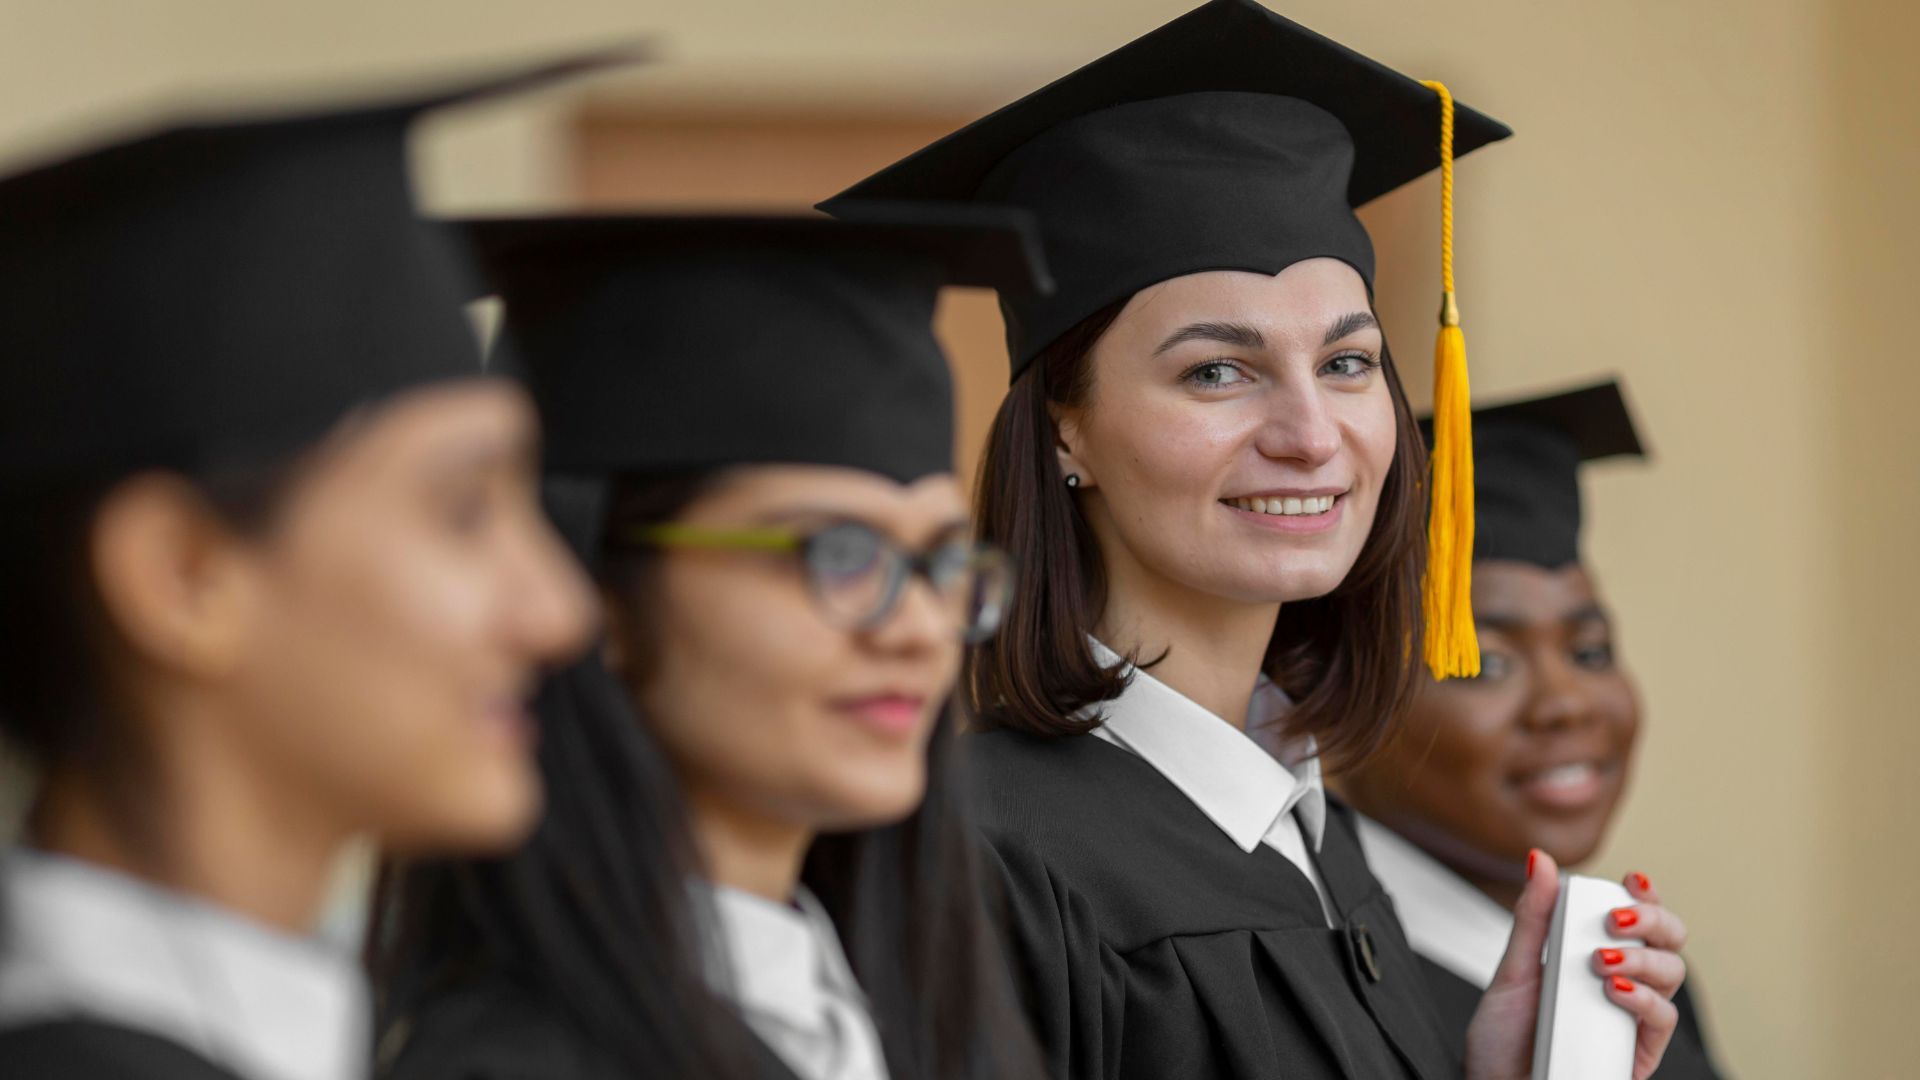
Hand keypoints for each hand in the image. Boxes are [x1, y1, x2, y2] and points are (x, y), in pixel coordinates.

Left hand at [1463, 851, 1686, 1079]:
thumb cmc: (1505, 1039)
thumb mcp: (1514, 971)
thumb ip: (1532, 918)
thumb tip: (1538, 860)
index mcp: (1595, 958)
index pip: (1636, 918)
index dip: (1645, 895)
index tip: (1632, 880)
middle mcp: (1622, 984)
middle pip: (1669, 940)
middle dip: (1653, 919)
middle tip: (1615, 920)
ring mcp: (1633, 1017)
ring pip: (1673, 973)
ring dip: (1643, 957)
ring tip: (1601, 961)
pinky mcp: (1639, 1053)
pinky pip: (1664, 1019)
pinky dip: (1644, 997)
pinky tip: (1614, 991)